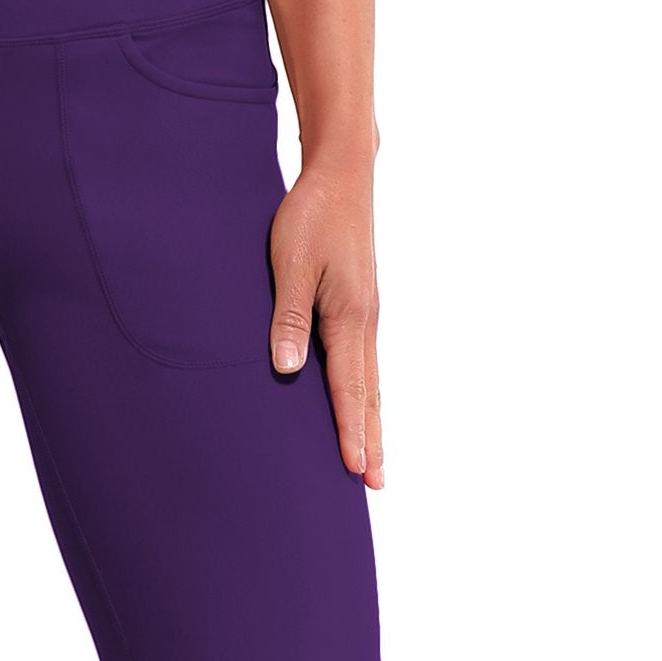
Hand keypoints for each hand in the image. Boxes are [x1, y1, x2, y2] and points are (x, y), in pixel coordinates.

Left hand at [269, 157, 381, 487]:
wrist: (341, 176)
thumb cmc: (312, 216)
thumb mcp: (290, 264)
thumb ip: (289, 318)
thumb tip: (287, 369)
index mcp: (350, 317)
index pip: (350, 388)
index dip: (350, 432)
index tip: (355, 471)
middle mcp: (365, 322)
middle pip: (369, 394)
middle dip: (370, 440)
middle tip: (375, 484)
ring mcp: (366, 314)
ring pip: (371, 380)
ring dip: (370, 420)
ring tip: (372, 458)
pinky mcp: (359, 304)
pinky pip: (364, 361)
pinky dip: (365, 392)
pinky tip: (361, 402)